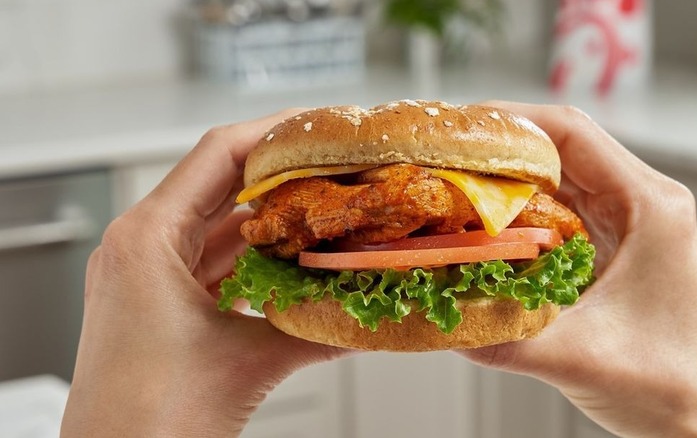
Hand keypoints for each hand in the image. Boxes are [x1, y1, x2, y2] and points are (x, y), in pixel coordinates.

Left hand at [61, 111, 353, 436]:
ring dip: (269, 224)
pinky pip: (211, 264)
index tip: (317, 126)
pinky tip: (291, 265)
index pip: (217, 154)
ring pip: (217, 228)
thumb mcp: (249, 361)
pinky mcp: (156, 303)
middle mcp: (139, 247)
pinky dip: (252, 260)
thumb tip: (369, 317)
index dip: (274, 133)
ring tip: (322, 218)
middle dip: (281, 179)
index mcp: (146, 239)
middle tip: (333, 172)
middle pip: (220, 187)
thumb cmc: (150, 421)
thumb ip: (317, 331)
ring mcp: (146, 276)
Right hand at [457, 102, 696, 436]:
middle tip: (442, 152)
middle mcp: (640, 202)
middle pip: (560, 145)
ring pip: (557, 174)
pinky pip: (557, 207)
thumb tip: (436, 317)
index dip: (510, 121)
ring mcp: (626, 221)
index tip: (459, 128)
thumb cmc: (667, 383)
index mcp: (649, 207)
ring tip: (451, 178)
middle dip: (498, 145)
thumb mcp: (579, 357)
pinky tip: (482, 219)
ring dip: (505, 174)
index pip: (572, 135)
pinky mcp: (609, 243)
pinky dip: (517, 206)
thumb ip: (503, 338)